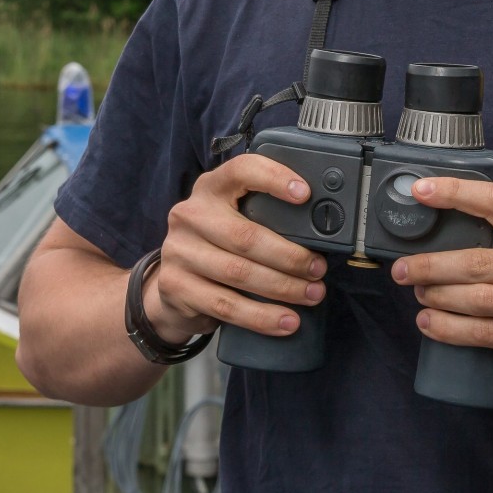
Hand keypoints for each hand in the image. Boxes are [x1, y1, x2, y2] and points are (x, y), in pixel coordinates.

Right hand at [143, 152, 328, 342]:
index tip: (305, 193)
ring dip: (283, 288)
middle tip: (318, 269)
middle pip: (246, 235)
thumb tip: (320, 232)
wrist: (172, 288)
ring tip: (312, 295)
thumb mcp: (232, 221)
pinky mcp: (175, 286)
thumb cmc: (217, 249)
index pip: (241, 171)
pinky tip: (286, 322)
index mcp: (210, 189)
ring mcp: (178, 251)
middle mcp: (190, 214)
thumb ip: (262, 218)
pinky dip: (262, 316)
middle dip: (290, 256)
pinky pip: (226, 305)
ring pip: (239, 273)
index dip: (274, 178)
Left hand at [390, 177, 492, 388]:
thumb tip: (451, 231)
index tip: (420, 191)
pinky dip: (450, 329)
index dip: (456, 192)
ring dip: (436, 298)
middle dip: (429, 266)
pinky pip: (484, 334)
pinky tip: (431, 323)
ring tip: (417, 294)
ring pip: (476, 300)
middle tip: (402, 268)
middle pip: (476, 262)